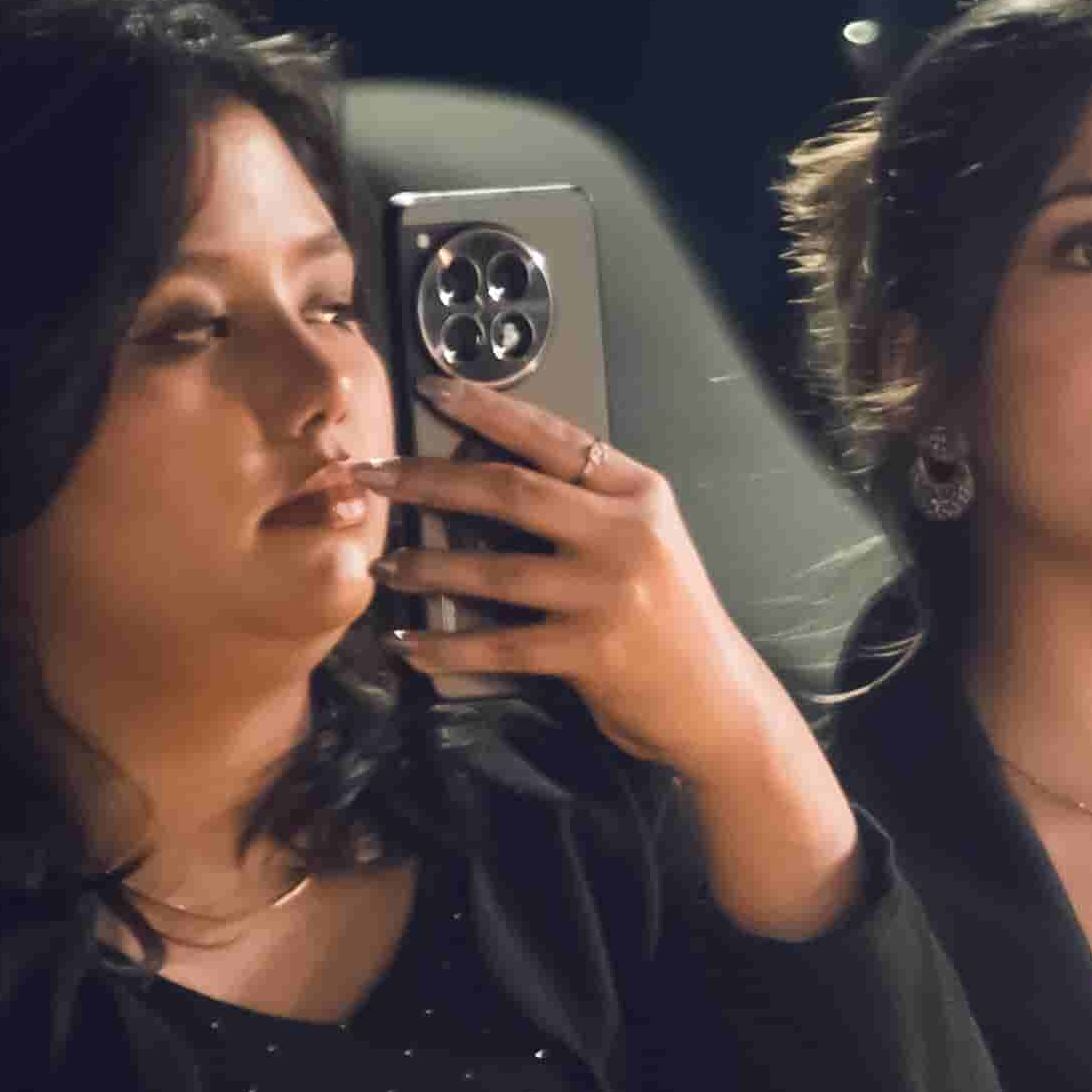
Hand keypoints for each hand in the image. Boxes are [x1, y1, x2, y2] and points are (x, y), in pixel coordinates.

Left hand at [378, 380, 865, 945]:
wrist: (718, 701)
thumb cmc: (672, 619)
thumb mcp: (646, 540)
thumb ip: (587, 507)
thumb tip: (487, 476)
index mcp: (639, 493)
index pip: (552, 437)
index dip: (487, 410)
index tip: (432, 390)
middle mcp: (626, 534)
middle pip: (510, 492)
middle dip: (429, 480)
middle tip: (373, 476)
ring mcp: (608, 593)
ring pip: (494, 570)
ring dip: (427, 567)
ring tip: (383, 564)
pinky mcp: (589, 652)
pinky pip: (499, 645)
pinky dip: (447, 647)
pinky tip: (410, 644)